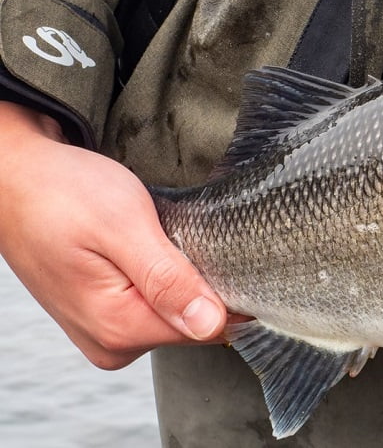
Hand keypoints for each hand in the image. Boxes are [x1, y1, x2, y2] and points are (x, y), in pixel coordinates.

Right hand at [0, 102, 228, 368]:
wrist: (15, 179)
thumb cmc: (62, 193)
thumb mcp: (123, 226)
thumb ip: (167, 280)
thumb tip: (210, 324)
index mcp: (118, 328)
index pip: (207, 328)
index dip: (222, 288)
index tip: (211, 249)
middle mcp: (110, 343)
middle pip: (193, 323)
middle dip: (197, 280)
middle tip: (170, 235)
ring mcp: (105, 333)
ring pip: (176, 312)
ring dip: (178, 276)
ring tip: (149, 239)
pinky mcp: (104, 317)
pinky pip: (154, 305)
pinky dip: (160, 276)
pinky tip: (142, 250)